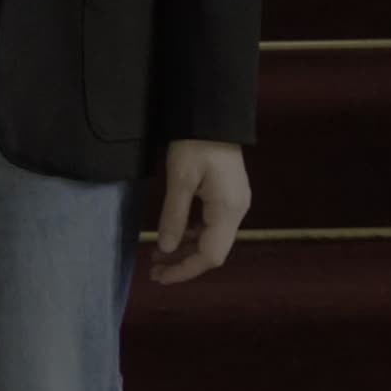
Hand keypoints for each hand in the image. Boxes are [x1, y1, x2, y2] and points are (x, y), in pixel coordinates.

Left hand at [151, 142, 252, 285]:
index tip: (160, 277)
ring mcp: (235, 203)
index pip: (210, 255)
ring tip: (158, 256)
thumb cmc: (195, 143)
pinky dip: (192, 235)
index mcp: (228, 210)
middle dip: (183, 263)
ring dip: (186, 250)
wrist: (213, 114)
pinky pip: (212, 225)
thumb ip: (173, 216)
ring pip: (212, 239)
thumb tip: (166, 249)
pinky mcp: (229, 196)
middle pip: (213, 251)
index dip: (185, 270)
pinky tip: (174, 236)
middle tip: (153, 271)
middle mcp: (237, 211)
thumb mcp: (179, 179)